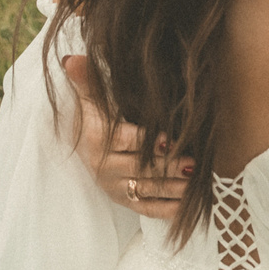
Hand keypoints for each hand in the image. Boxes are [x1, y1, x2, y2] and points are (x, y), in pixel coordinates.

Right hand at [64, 54, 192, 216]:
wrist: (83, 147)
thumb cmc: (95, 119)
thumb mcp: (90, 100)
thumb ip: (87, 81)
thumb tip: (72, 60)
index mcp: (97, 141)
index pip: (124, 140)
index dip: (146, 141)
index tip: (170, 139)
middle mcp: (105, 167)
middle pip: (140, 169)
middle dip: (167, 167)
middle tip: (193, 164)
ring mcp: (116, 187)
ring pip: (147, 191)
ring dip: (173, 189)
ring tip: (197, 184)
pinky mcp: (125, 201)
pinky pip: (148, 209)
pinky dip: (169, 209)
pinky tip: (189, 206)